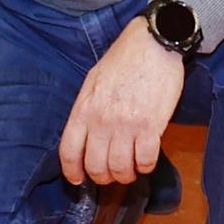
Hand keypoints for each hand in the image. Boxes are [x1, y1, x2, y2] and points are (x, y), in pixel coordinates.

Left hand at [59, 21, 184, 187]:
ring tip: (130, 170)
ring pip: (120, 169)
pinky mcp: (151, 126)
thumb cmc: (124, 59)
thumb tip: (86, 135)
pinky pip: (146, 160)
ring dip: (126, 175)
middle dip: (103, 177)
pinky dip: (146, 167)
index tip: (78, 179)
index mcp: (84, 109)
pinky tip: (146, 161)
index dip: (72, 172)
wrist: (153, 43)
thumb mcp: (93, 81)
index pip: (69, 152)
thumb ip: (87, 110)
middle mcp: (101, 120)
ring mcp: (126, 125)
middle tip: (111, 174)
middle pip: (96, 167)